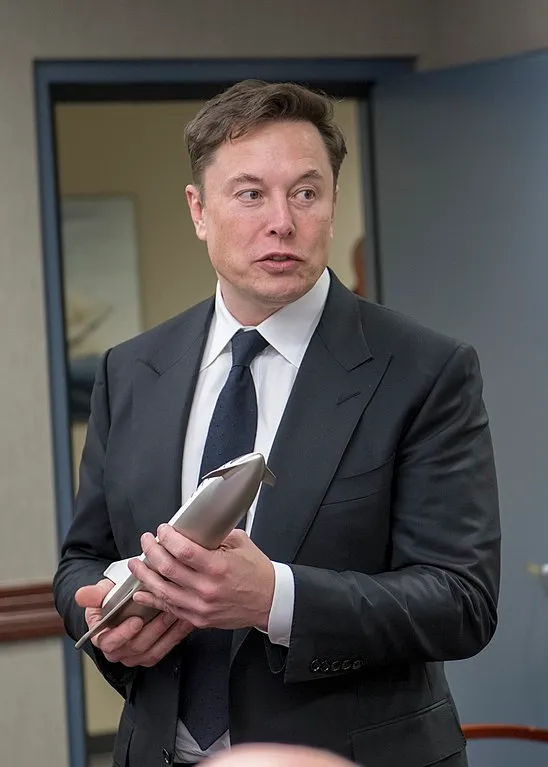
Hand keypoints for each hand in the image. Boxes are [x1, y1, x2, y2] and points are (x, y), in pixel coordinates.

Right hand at [75, 578, 192, 666]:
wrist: (123, 604)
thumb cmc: (111, 598)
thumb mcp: (102, 592)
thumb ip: (93, 594)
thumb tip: (81, 595)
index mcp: (102, 637)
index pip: (110, 642)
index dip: (123, 634)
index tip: (137, 621)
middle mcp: (118, 650)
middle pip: (137, 646)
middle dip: (154, 628)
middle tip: (167, 610)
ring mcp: (135, 655)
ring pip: (154, 650)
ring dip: (169, 632)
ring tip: (179, 613)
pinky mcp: (151, 654)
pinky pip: (165, 649)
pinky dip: (177, 635)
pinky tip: (185, 621)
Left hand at [128, 525, 274, 630]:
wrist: (270, 601)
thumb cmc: (257, 573)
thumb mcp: (240, 544)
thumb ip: (217, 535)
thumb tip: (196, 526)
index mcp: (218, 567)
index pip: (183, 550)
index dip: (167, 537)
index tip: (162, 530)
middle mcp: (207, 588)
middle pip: (167, 568)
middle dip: (151, 551)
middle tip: (146, 541)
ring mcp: (201, 606)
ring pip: (162, 590)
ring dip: (145, 575)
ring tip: (136, 564)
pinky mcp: (198, 619)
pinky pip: (169, 609)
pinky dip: (152, 600)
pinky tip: (141, 593)